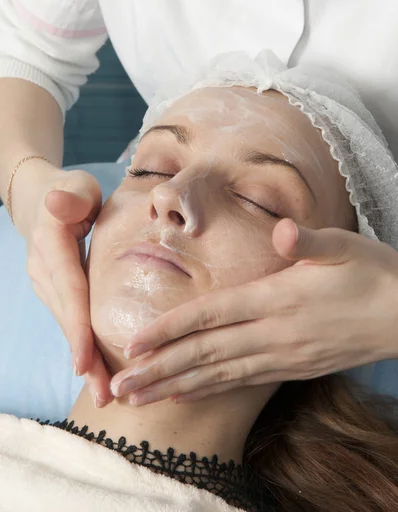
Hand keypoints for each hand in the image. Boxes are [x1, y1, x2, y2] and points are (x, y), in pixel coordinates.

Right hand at [23, 166, 113, 406]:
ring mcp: (46, 283)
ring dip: (86, 360)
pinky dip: (83, 345)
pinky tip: (97, 371)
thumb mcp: (76, 187)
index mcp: (52, 245)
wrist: (41, 201)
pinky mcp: (54, 291)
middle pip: (68, 318)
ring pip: (68, 325)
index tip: (84, 362)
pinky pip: (71, 320)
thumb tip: (57, 204)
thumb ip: (71, 198)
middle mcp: (44, 271)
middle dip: (86, 358)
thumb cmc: (70, 192)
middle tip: (106, 395)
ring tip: (106, 393)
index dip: (77, 327)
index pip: (70, 289)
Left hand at [110, 218, 397, 405]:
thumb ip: (310, 241)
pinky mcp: (293, 368)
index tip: (134, 342)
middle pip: (207, 353)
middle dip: (159, 369)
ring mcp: (284, 355)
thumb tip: (284, 231)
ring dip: (176, 386)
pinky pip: (242, 383)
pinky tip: (184, 396)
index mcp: (279, 298)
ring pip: (220, 375)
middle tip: (120, 386)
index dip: (172, 329)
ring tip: (139, 398)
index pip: (213, 314)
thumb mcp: (346, 247)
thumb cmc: (374, 274)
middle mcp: (275, 332)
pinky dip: (209, 391)